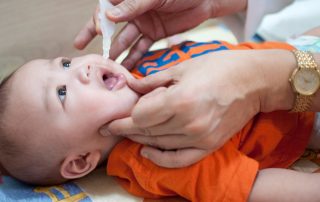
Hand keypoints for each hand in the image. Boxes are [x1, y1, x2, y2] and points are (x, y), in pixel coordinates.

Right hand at [74, 0, 246, 67]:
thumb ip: (133, 5)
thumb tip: (109, 16)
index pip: (107, 7)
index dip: (99, 18)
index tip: (98, 30)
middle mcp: (133, 10)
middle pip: (110, 25)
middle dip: (95, 35)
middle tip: (81, 46)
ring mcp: (144, 23)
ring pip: (126, 40)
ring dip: (117, 52)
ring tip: (108, 66)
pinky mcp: (155, 34)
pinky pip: (142, 48)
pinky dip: (135, 58)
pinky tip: (127, 68)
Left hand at [100, 49, 295, 167]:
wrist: (253, 81)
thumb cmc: (218, 68)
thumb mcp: (182, 68)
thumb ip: (153, 81)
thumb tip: (131, 86)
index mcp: (179, 100)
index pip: (139, 117)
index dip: (122, 119)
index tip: (110, 121)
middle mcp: (188, 123)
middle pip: (146, 132)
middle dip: (125, 130)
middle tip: (111, 128)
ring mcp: (200, 137)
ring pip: (158, 144)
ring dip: (139, 140)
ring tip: (127, 134)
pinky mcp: (209, 145)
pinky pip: (179, 158)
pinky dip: (161, 158)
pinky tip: (147, 152)